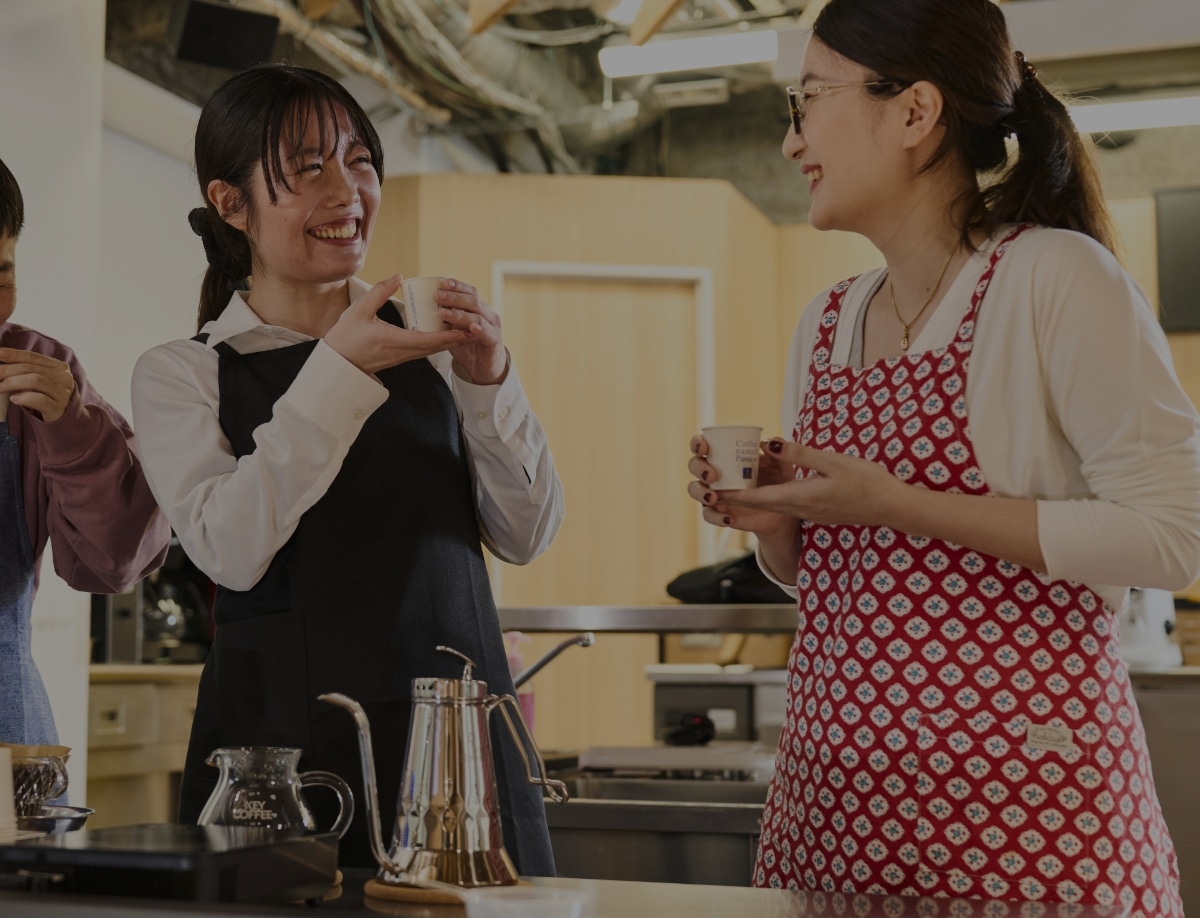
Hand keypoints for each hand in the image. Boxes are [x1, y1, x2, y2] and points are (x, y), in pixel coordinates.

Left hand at [0, 347, 76, 422]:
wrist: (66, 419)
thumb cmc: (47, 396)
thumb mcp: (40, 381)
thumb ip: (26, 371)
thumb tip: (2, 365)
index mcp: (58, 366)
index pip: (32, 357)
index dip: (13, 354)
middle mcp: (63, 377)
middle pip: (30, 368)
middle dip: (7, 370)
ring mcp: (62, 393)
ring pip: (35, 381)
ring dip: (12, 383)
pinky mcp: (58, 408)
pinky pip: (40, 400)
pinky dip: (24, 397)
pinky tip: (14, 399)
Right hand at [324, 275, 468, 374]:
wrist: (336, 364)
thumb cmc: (345, 337)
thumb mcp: (359, 310)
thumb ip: (379, 292)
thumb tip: (398, 277)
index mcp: (392, 340)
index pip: (427, 340)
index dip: (448, 336)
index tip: (464, 329)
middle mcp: (400, 353)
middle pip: (434, 348)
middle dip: (455, 340)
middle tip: (474, 329)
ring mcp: (400, 358)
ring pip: (430, 351)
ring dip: (448, 343)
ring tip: (465, 332)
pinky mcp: (398, 359)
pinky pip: (422, 352)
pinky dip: (435, 345)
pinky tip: (443, 336)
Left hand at [438, 279, 507, 384]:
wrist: (487, 367)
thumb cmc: (471, 346)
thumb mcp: (456, 328)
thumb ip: (446, 318)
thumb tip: (424, 307)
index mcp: (479, 309)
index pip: (470, 292)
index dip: (457, 285)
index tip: (442, 282)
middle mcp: (488, 315)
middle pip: (473, 300)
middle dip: (454, 297)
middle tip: (437, 296)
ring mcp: (493, 328)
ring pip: (477, 316)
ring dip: (460, 313)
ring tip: (443, 312)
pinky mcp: (493, 342)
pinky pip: (487, 334)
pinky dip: (479, 329)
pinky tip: (471, 326)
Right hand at [686, 434, 798, 536]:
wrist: (783, 510)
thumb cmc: (777, 480)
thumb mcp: (781, 465)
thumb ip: (777, 452)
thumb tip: (767, 442)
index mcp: (725, 455)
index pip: (703, 445)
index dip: (698, 443)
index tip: (704, 447)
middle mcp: (714, 472)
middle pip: (694, 465)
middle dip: (699, 468)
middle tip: (712, 475)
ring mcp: (713, 493)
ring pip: (695, 490)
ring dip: (700, 492)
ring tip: (713, 497)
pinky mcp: (718, 512)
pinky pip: (709, 514)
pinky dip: (716, 516)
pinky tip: (728, 518)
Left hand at [718, 439, 905, 527]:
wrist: (893, 506)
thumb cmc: (866, 482)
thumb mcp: (832, 461)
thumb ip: (799, 453)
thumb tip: (768, 445)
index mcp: (799, 498)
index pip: (756, 499)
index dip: (731, 495)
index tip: (710, 491)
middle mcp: (801, 509)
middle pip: (761, 504)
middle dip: (736, 496)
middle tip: (714, 484)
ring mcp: (811, 513)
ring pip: (774, 505)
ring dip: (754, 496)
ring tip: (736, 484)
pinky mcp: (820, 511)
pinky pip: (788, 505)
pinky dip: (773, 496)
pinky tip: (771, 486)